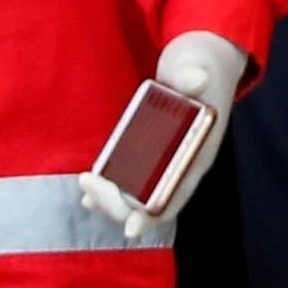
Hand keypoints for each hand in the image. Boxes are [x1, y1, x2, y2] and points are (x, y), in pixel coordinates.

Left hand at [84, 30, 251, 242]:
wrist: (201, 61)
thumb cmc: (200, 66)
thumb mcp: (197, 67)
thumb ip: (193, 75)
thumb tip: (194, 79)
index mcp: (199, 155)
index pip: (177, 196)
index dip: (153, 215)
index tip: (131, 227)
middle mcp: (183, 166)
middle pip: (151, 204)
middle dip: (119, 203)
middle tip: (88, 182)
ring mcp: (167, 161)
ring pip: (139, 196)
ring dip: (111, 200)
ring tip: (85, 189)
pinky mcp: (152, 152)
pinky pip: (131, 180)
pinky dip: (110, 187)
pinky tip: (89, 188)